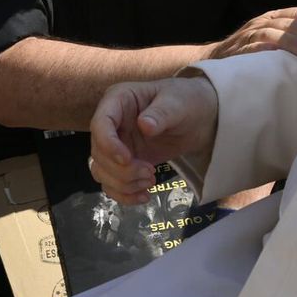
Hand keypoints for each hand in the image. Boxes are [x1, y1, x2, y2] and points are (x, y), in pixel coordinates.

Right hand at [89, 76, 217, 204]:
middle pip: (98, 153)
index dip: (108, 145)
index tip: (127, 159)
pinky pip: (112, 183)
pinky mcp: (123, 163)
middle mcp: (111, 123)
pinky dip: (124, 194)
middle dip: (122, 170)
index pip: (100, 124)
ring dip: (123, 183)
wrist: (198, 119)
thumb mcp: (177, 103)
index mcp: (118, 100)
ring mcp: (115, 144)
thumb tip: (144, 125)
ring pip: (101, 171)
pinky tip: (144, 195)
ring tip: (150, 181)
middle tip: (150, 172)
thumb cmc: (186, 102)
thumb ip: (161, 113)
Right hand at [206, 7, 296, 65]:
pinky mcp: (240, 50)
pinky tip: (282, 58)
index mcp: (277, 17)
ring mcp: (251, 34)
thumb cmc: (254, 53)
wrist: (216, 60)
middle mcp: (265, 21)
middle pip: (295, 24)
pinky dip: (270, 50)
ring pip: (278, 34)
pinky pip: (256, 47)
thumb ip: (296, 40)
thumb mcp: (276, 41)